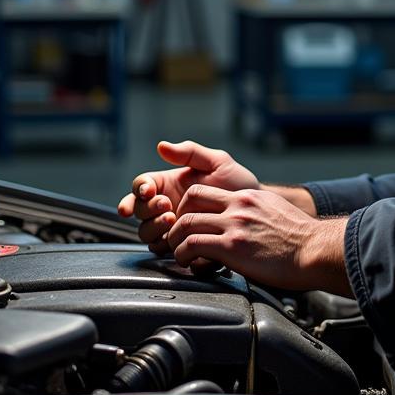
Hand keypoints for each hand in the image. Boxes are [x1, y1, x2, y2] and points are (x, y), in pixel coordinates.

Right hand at [117, 140, 259, 254]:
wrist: (255, 211)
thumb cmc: (237, 183)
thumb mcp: (217, 163)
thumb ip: (191, 153)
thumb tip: (162, 146)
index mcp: (168, 184)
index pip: (142, 185)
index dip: (140, 188)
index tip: (149, 190)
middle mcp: (165, 206)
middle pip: (139, 209)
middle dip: (147, 208)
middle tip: (166, 205)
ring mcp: (171, 227)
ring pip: (146, 231)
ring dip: (153, 226)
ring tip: (173, 220)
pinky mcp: (180, 245)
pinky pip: (162, 249)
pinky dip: (164, 244)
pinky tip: (180, 238)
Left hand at [165, 187, 351, 294]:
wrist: (316, 251)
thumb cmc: (303, 241)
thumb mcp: (276, 213)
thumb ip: (255, 213)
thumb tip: (247, 226)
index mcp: (248, 197)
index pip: (206, 190)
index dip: (190, 206)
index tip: (188, 222)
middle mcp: (239, 205)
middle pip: (190, 199)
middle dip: (177, 219)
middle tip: (178, 236)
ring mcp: (235, 224)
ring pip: (185, 222)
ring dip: (176, 239)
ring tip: (179, 253)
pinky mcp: (232, 246)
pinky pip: (192, 245)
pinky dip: (183, 255)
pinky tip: (188, 263)